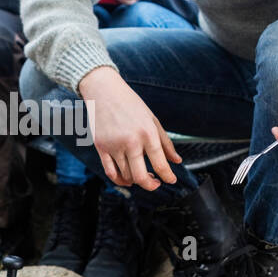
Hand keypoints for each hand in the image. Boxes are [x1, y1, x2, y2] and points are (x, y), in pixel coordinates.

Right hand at [78, 66, 181, 190]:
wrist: (103, 91)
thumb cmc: (129, 103)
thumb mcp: (152, 119)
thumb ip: (165, 142)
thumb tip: (177, 160)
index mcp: (147, 133)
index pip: (160, 163)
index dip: (168, 176)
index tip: (171, 180)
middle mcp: (131, 141)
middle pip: (141, 176)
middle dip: (151, 185)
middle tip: (156, 184)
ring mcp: (114, 145)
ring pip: (126, 176)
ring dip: (135, 181)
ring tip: (141, 176)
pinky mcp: (101, 147)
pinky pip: (110, 172)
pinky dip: (119, 180)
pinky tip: (126, 179)